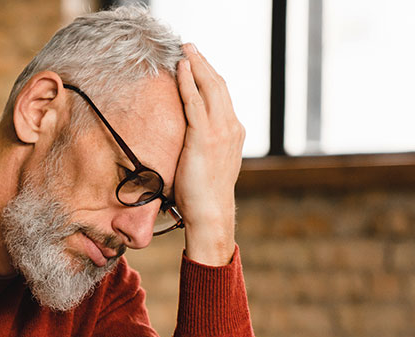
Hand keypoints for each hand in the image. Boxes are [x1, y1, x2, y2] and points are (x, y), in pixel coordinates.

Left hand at [174, 43, 244, 265]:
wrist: (211, 212)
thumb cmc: (204, 193)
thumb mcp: (209, 162)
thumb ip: (204, 144)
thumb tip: (189, 138)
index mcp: (235, 132)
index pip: (222, 95)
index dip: (209, 76)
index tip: (197, 62)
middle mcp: (232, 127)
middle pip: (218, 85)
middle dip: (203, 63)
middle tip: (190, 46)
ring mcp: (220, 131)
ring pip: (209, 88)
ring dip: (196, 65)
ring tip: (184, 50)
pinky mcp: (204, 137)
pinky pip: (195, 102)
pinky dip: (188, 82)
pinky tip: (180, 69)